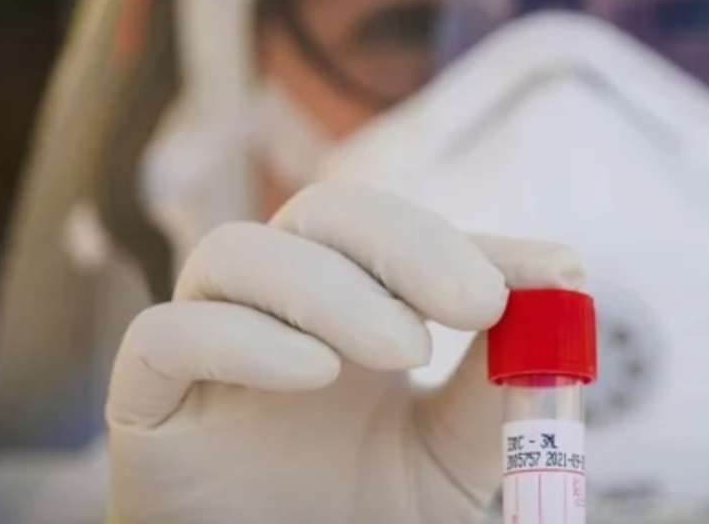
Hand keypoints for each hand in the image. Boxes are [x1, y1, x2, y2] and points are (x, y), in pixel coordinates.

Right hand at [105, 183, 583, 523]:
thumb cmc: (362, 520)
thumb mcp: (451, 458)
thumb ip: (492, 387)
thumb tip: (561, 296)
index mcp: (352, 311)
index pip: (402, 238)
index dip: (473, 243)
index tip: (549, 273)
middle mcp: (277, 312)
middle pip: (320, 215)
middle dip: (405, 243)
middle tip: (476, 302)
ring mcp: (207, 349)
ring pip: (236, 254)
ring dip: (329, 286)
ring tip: (403, 349)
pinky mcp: (147, 400)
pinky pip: (167, 335)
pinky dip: (241, 337)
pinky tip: (314, 373)